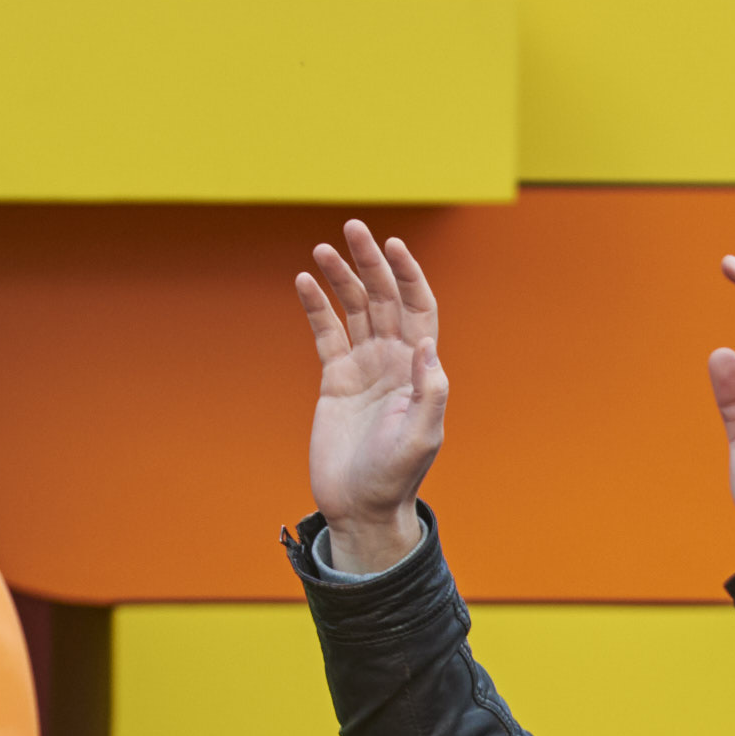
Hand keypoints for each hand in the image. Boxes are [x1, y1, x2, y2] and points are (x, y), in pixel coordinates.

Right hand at [296, 219, 448, 570]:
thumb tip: (425, 344)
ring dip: (341, 277)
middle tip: (353, 229)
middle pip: (384, 298)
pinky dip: (315, 306)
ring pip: (353, 309)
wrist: (361, 506)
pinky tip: (305, 281)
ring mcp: (364, 367)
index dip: (409, 275)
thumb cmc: (396, 476)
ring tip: (323, 251)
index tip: (393, 246)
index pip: (418, 308)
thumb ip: (429, 391)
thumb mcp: (421, 437)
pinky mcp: (335, 379)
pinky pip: (326, 333)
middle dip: (371, 263)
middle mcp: (393, 360)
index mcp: (419, 369)